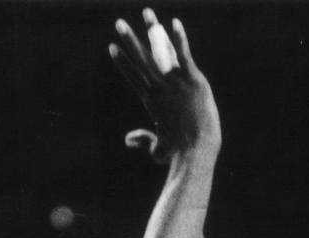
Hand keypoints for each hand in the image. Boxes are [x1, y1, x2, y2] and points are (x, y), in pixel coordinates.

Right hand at [110, 10, 219, 160]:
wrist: (197, 150)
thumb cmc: (180, 153)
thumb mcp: (157, 150)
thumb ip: (143, 141)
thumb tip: (127, 139)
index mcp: (151, 101)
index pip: (133, 76)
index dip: (122, 62)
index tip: (112, 47)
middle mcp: (159, 87)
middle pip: (141, 59)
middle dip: (129, 39)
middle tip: (119, 23)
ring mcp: (175, 81)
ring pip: (160, 50)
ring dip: (152, 29)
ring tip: (147, 12)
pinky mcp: (192, 79)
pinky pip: (184, 54)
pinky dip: (179, 38)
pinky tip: (175, 22)